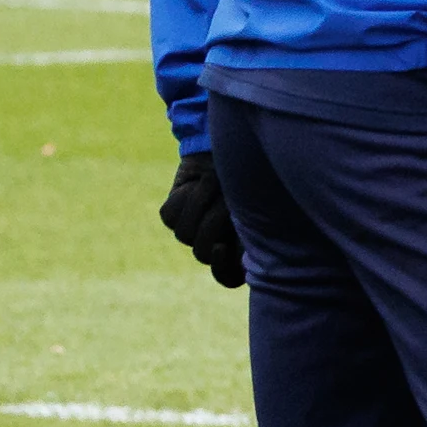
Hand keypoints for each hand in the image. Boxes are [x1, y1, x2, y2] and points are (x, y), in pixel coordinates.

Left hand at [158, 152, 245, 288]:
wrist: (229, 148)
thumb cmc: (253, 178)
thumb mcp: (257, 204)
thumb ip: (252, 232)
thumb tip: (238, 253)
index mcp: (242, 248)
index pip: (228, 279)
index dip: (222, 269)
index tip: (220, 246)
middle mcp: (218, 242)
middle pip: (203, 253)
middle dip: (212, 223)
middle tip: (225, 200)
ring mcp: (194, 230)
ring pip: (184, 235)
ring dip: (199, 204)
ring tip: (212, 184)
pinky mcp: (174, 215)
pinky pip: (170, 216)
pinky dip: (183, 196)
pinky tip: (195, 185)